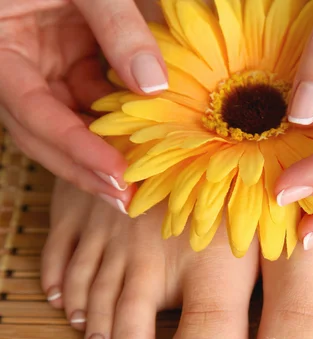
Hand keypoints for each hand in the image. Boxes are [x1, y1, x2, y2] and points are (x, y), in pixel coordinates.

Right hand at [0, 0, 167, 205]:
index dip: (74, 151)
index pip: (33, 115)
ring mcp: (40, 63)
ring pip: (69, 119)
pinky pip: (89, 95)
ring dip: (104, 148)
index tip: (117, 177)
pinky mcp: (64, 56)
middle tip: (128, 199)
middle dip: (85, 168)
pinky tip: (145, 132)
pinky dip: (117, 115)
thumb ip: (117, 24)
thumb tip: (155, 84)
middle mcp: (16, 65)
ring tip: (142, 178)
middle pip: (45, 133)